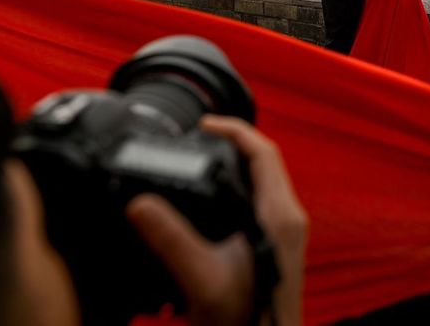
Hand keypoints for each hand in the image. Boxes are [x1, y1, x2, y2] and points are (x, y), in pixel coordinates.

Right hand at [126, 116, 306, 325]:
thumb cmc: (246, 322)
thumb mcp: (202, 279)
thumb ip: (170, 239)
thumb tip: (141, 204)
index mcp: (279, 215)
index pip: (264, 152)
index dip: (234, 130)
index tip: (204, 124)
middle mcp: (288, 219)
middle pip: (265, 162)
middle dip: (232, 144)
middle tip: (198, 138)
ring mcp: (285, 233)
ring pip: (264, 182)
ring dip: (235, 166)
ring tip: (201, 160)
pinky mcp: (277, 247)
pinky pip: (260, 202)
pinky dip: (237, 189)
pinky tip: (211, 201)